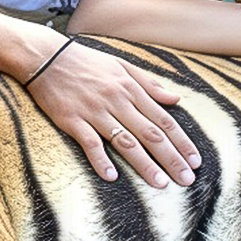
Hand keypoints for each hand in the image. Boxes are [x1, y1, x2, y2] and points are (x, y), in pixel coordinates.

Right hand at [24, 39, 200, 188]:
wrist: (45, 57)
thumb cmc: (85, 62)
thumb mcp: (122, 65)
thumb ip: (149, 84)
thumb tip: (175, 99)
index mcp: (131, 89)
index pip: (163, 120)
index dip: (182, 142)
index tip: (195, 161)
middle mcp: (117, 101)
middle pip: (150, 134)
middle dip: (171, 158)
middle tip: (186, 179)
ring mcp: (94, 111)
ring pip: (125, 141)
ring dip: (144, 164)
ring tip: (159, 183)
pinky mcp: (72, 120)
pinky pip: (89, 143)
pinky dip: (100, 160)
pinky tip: (111, 176)